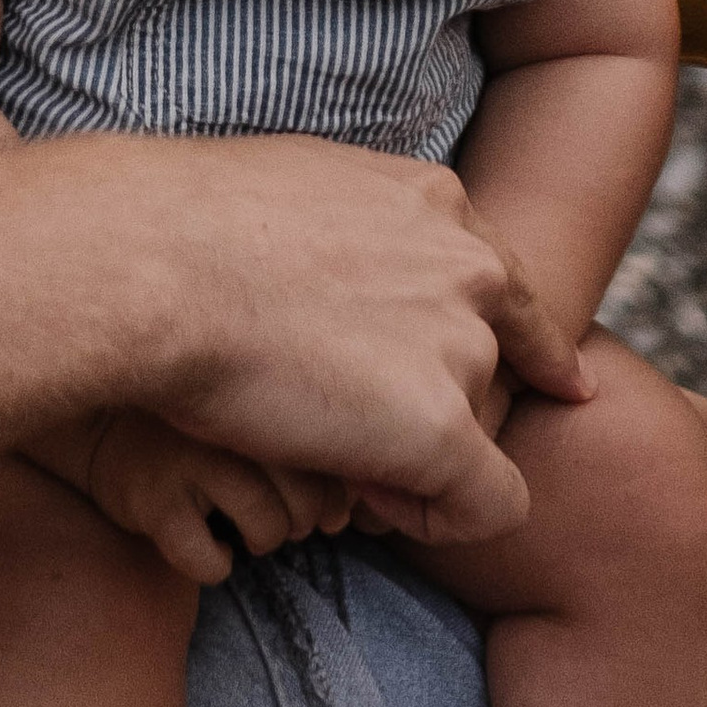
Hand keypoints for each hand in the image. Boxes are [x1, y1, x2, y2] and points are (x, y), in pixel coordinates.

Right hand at [62, 412, 351, 583]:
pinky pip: (211, 562)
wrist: (103, 425)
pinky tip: (203, 541)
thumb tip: (346, 517)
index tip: (308, 505)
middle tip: (267, 515)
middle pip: (306, 506)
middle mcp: (231, 426)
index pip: (333, 470)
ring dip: (258, 542)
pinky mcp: (154, 502)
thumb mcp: (253, 422)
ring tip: (236, 525)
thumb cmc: (198, 430)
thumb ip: (305, 448)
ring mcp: (190, 461)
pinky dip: (214, 564)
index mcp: (264, 401)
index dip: (331, 503)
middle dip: (296, 526)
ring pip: (267, 532)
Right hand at [121, 137, 584, 546]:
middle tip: (364, 438)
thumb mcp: (289, 186)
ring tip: (341, 468)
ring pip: (477, 432)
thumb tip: (326, 255)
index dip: (527, 344)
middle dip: (441, 406)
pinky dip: (446, 520)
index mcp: (431, 202)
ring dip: (423, 458)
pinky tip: (382, 513)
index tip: (555, 381)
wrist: (150, 265)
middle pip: (488, 365)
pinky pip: (488, 502)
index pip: (507, 286)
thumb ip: (344, 224)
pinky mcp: (440, 428)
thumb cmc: (177, 224)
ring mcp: (460, 346)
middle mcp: (465, 269)